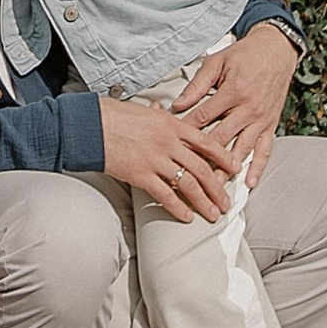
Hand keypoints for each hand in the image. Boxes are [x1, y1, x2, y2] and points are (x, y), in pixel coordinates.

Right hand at [101, 92, 239, 224]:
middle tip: (226, 201)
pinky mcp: (141, 175)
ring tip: (212, 214)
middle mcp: (168, 142)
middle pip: (201, 168)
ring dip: (203, 201)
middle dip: (217, 188)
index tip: (235, 167)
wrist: (91, 125)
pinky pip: (165, 195)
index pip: (206, 142)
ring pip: (188, 184)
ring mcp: (155, 160)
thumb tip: (161, 111)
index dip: (223, 157)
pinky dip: (178, 208)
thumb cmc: (114, 115)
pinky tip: (186, 217)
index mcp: (171, 125)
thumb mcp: (143, 111)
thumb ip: (158, 115)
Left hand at [168, 21, 298, 188]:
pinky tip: (249, 182)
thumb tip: (177, 104)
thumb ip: (197, 85)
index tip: (173, 144)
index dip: (187, 131)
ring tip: (215, 188)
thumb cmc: (245, 54)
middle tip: (189, 175)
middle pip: (221, 139)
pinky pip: (265, 150)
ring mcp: (261, 119)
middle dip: (204, 158)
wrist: (276, 50)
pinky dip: (257, 167)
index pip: (204, 117)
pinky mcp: (271, 124)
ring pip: (242, 149)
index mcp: (233, 91)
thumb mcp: (217, 62)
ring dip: (227, 170)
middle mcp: (248, 109)